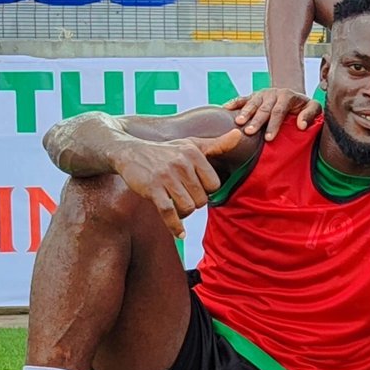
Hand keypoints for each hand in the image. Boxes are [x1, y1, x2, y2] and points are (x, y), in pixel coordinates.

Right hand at [110, 130, 244, 238]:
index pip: (214, 184)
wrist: (129, 152)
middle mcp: (181, 164)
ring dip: (184, 213)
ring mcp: (166, 177)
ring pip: (188, 207)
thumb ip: (217, 144)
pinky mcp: (152, 189)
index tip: (195, 188)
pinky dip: (176, 226)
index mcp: (193, 153)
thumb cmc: (165, 151)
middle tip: (182, 197)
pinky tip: (180, 234)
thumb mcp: (191, 144)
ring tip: (176, 206)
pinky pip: (169, 213)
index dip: (206, 191)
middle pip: (202, 199)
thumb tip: (239, 134)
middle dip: (194, 202)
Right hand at [225, 86, 319, 139]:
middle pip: (264, 108)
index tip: (268, 138)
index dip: (274, 125)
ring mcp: (262, 93)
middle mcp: (273, 93)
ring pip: (252, 103)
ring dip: (244, 113)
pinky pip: (243, 98)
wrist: (296, 98)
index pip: (279, 112)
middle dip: (256, 121)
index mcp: (287, 96)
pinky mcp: (254, 95)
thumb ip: (310, 115)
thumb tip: (301, 125)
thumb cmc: (305, 108)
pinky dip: (234, 102)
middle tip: (249, 132)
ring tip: (238, 123)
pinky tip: (225, 108)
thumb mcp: (314, 108)